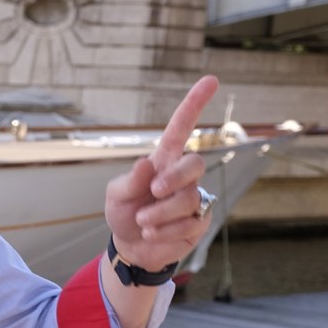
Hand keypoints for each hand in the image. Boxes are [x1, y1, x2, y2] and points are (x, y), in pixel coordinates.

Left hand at [104, 76, 219, 271]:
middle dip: (174, 178)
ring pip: (189, 198)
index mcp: (163, 161)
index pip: (181, 129)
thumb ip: (130, 180)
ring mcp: (195, 199)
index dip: (194, 105)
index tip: (211, 80)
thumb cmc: (124, 212)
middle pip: (195, 164)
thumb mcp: (116, 195)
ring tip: (143, 220)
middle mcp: (182, 177)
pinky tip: (153, 232)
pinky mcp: (200, 222)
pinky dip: (165, 230)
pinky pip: (189, 223)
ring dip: (160, 213)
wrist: (131, 246)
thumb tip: (147, 163)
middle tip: (154, 191)